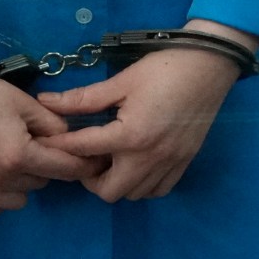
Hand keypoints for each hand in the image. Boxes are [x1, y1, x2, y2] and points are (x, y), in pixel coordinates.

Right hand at [0, 51, 102, 221]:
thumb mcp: (24, 102)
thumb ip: (52, 124)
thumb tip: (69, 139)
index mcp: (18, 154)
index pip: (63, 169)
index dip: (82, 166)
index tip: (94, 163)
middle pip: (41, 183)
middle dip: (45, 166)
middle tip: (36, 146)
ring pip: (18, 201)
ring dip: (23, 184)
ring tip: (14, 161)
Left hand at [36, 32, 246, 202]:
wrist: (212, 64)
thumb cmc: (165, 68)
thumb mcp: (122, 80)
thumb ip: (84, 98)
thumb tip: (46, 101)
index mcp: (130, 135)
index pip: (84, 149)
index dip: (60, 145)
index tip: (47, 143)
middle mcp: (150, 157)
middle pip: (108, 191)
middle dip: (89, 177)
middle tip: (86, 155)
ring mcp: (170, 163)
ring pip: (134, 194)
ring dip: (117, 182)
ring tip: (112, 158)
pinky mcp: (184, 162)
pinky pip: (158, 190)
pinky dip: (142, 184)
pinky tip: (136, 163)